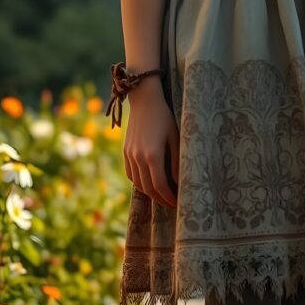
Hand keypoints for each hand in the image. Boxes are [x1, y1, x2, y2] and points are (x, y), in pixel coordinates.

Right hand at [123, 82, 179, 207]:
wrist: (144, 100)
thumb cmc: (164, 117)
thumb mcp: (175, 137)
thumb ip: (177, 161)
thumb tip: (179, 182)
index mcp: (153, 155)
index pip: (160, 185)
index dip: (169, 197)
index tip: (178, 203)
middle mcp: (138, 157)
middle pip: (148, 188)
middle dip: (161, 199)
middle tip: (172, 204)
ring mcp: (130, 155)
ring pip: (138, 183)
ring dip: (150, 193)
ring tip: (162, 195)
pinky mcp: (126, 151)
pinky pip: (130, 174)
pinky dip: (139, 182)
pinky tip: (148, 183)